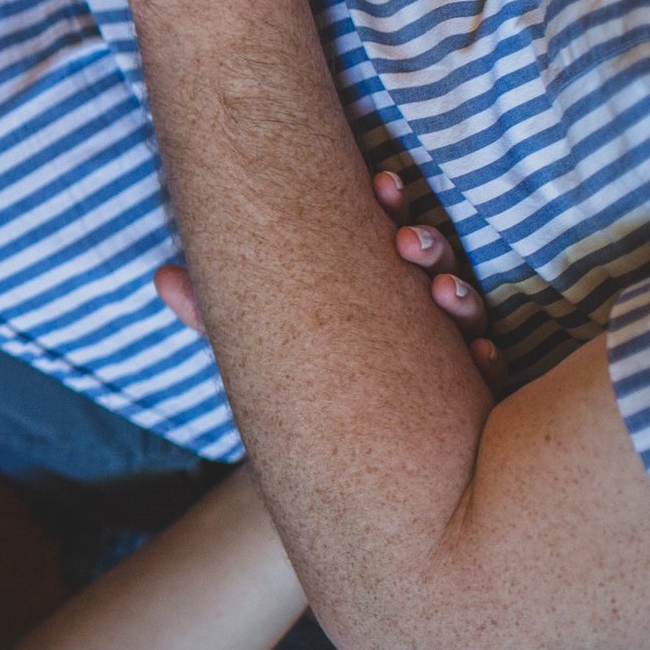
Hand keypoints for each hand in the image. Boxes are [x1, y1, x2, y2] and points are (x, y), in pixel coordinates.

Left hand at [153, 171, 503, 389]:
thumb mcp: (255, 344)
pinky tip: (483, 356)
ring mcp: (446, 349)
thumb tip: (162, 276)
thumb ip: (214, 315)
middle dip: (425, 244)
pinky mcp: (467, 398)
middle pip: (430, 263)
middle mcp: (414, 306)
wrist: (326, 465)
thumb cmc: (298, 385)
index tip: (382, 184)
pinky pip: (486, 378)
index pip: (386, 229)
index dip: (389, 204)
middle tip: (406, 240)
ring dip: (457, 295)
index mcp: (372, 279)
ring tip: (441, 291)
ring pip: (464, 312)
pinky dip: (486, 361)